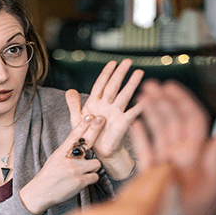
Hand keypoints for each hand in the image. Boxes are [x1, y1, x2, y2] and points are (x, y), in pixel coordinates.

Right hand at [19, 114, 105, 214]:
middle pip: (87, 142)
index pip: (73, 135)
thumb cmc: (49, 176)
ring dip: (92, 168)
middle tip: (101, 119)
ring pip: (96, 163)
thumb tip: (80, 144)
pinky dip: (91, 179)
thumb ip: (67, 152)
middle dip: (95, 129)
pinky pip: (95, 177)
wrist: (40, 193)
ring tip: (83, 173)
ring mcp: (74, 170)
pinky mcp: (80, 182)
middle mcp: (68, 159)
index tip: (90, 115)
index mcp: (61, 152)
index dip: (82, 124)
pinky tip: (82, 182)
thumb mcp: (55, 159)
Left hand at [66, 59, 144, 178]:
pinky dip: (139, 106)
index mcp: (95, 103)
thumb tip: (69, 90)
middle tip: (128, 62)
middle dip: (120, 74)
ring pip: (124, 95)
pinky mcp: (122, 123)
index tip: (112, 62)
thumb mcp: (77, 119)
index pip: (101, 84)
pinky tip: (146, 99)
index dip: (106, 73)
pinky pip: (131, 113)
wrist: (100, 152)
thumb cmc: (90, 135)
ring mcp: (116, 113)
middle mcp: (107, 106)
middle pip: (114, 86)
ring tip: (139, 72)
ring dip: (131, 84)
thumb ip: (73, 104)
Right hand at [131, 80, 215, 214]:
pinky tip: (135, 122)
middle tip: (150, 85)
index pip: (191, 119)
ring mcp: (165, 160)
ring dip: (150, 111)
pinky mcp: (150, 170)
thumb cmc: (200, 213)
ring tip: (141, 96)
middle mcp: (181, 153)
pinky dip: (139, 133)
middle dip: (162, 100)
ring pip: (158, 129)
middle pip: (172, 119)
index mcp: (198, 153)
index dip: (181, 101)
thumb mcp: (215, 186)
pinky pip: (144, 147)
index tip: (170, 87)